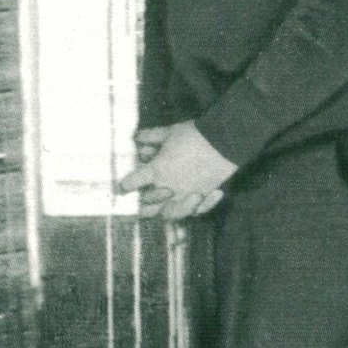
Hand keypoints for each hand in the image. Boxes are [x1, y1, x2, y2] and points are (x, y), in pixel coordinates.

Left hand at [118, 122, 235, 219]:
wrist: (225, 140)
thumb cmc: (194, 135)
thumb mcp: (169, 132)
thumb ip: (151, 137)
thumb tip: (138, 137)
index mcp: (156, 172)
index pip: (133, 184)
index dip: (126, 186)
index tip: (123, 187)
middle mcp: (169, 188)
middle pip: (148, 206)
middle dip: (142, 204)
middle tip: (141, 200)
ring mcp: (186, 196)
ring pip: (169, 215)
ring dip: (163, 212)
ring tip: (162, 208)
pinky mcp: (204, 198)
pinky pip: (195, 211)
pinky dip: (194, 209)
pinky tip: (193, 201)